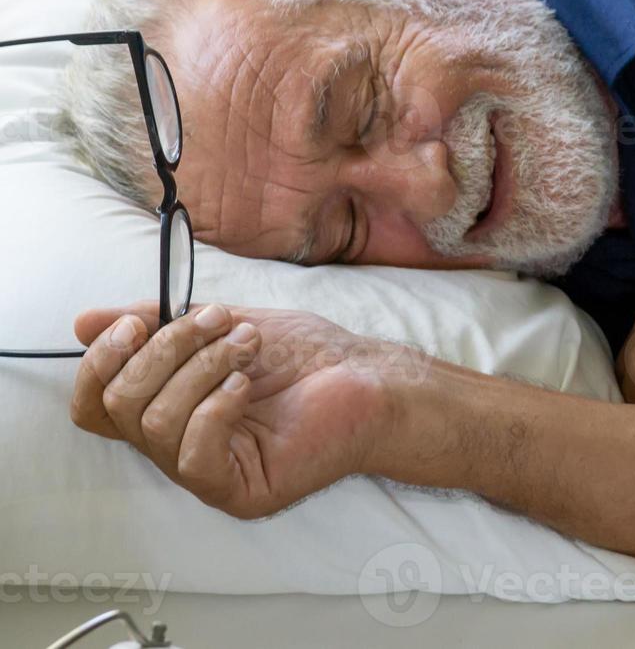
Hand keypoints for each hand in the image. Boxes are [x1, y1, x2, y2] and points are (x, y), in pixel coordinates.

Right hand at [70, 301, 421, 518]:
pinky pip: (192, 457)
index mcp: (167, 410)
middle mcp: (177, 448)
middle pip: (119, 407)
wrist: (371, 377)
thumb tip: (86, 322)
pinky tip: (248, 387)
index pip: (94, 404)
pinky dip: (215, 408)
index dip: (101, 361)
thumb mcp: (221, 325)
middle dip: (167, 349)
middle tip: (220, 322)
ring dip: (201, 368)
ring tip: (247, 347)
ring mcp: (207, 475)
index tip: (140, 322)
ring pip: (156, 424)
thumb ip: (157, 323)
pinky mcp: (239, 491)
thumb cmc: (305, 356)